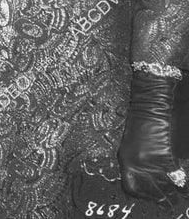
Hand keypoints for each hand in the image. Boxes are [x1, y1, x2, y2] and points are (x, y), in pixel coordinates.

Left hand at [118, 70, 187, 204]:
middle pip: (152, 193)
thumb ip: (139, 165)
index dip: (143, 196)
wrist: (150, 107)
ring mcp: (151, 164)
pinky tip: (182, 182)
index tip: (151, 198)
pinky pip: (177, 180)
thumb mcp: (133, 145)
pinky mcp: (166, 160)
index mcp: (125, 161)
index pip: (131, 189)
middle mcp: (136, 165)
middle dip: (163, 198)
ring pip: (167, 189)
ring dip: (174, 192)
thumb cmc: (142, 124)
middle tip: (169, 200)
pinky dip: (182, 183)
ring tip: (177, 193)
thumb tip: (150, 183)